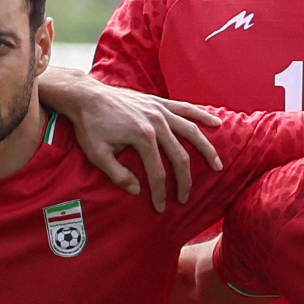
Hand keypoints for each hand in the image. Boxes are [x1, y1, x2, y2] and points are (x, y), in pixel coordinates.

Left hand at [43, 73, 223, 207]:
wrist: (85, 96)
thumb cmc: (89, 125)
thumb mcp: (97, 154)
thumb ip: (118, 175)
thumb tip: (137, 190)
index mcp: (142, 137)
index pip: (157, 172)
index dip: (160, 192)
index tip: (160, 207)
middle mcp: (156, 122)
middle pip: (179, 156)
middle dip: (184, 180)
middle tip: (185, 198)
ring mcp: (160, 110)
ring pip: (191, 132)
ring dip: (206, 150)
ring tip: (217, 165)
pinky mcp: (159, 102)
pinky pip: (186, 108)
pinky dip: (202, 116)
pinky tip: (216, 123)